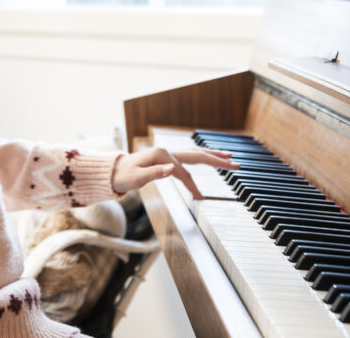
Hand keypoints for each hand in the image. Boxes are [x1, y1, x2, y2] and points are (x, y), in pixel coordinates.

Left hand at [112, 147, 238, 199]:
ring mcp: (167, 153)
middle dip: (217, 160)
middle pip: (197, 155)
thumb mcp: (136, 178)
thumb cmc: (123, 176)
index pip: (184, 172)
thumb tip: (172, 169)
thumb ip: (154, 173)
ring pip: (194, 154)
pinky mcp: (166, 158)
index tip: (201, 198)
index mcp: (161, 155)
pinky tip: (209, 159)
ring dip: (212, 156)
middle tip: (236, 163)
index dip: (193, 186)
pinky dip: (201, 158)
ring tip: (229, 157)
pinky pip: (188, 158)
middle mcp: (167, 151)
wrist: (113, 172)